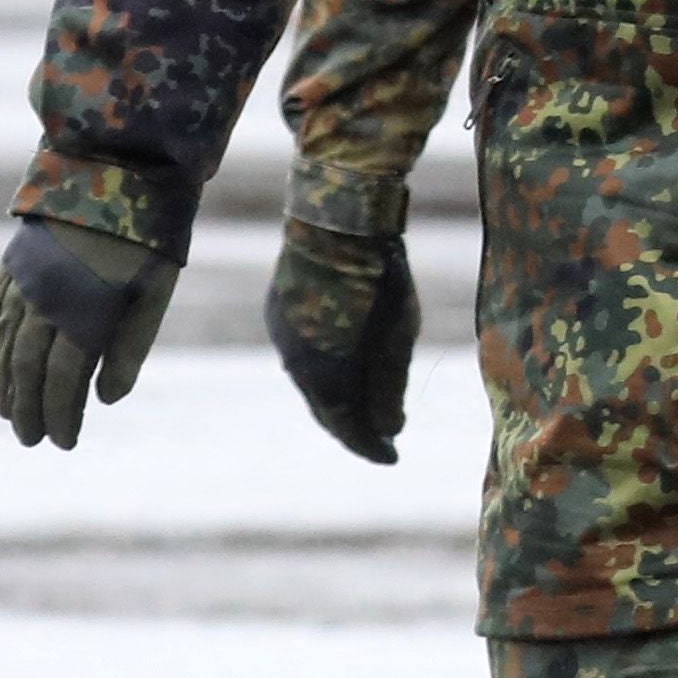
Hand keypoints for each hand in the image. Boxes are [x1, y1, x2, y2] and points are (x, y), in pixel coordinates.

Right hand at [0, 216, 177, 448]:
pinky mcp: (14, 262)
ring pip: (6, 344)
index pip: (64, 381)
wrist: (116, 167)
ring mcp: (24, 280)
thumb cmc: (148, 237)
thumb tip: (106, 400)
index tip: (64, 443)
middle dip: (28, 410)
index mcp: (84, 311)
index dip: (61, 415)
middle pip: (28, 369)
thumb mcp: (153, 294)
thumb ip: (129, 348)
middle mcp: (46, 300)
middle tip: (30, 440)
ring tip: (8, 413)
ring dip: (5, 383)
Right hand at [266, 199, 418, 464]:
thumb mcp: (399, 335)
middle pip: (325, 406)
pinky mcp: (278, 310)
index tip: (392, 458)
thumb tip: (390, 429)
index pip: (346, 426)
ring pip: (310, 379)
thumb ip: (391, 386)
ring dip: (336, 394)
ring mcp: (282, 335)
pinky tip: (341, 362)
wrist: (336, 219)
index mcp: (324, 374)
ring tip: (363, 401)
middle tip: (379, 436)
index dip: (369, 446)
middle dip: (353, 424)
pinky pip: (301, 351)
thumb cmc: (379, 276)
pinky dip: (323, 366)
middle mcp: (294, 361)